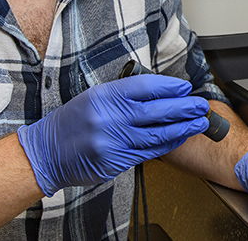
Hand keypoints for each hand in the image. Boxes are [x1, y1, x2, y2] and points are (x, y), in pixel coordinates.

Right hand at [17, 74, 208, 195]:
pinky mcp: (116, 161)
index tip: (185, 87)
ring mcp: (113, 141)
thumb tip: (160, 93)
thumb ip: (124, 95)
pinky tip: (179, 137)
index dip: (170, 87)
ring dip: (183, 127)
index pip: (145, 87)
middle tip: (201, 105)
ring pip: (157, 133)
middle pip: (157, 110)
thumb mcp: (94, 98)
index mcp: (104, 96)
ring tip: (199, 122)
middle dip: (184, 107)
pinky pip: (148, 151)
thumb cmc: (72, 123)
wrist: (47, 153)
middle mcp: (109, 118)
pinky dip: (167, 143)